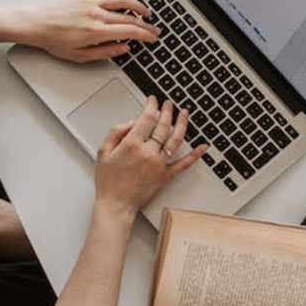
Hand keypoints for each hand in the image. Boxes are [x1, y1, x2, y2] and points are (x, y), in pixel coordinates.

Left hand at [21, 0, 159, 62]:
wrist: (36, 24)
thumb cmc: (54, 41)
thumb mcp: (80, 56)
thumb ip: (104, 53)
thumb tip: (123, 49)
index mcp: (97, 32)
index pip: (129, 31)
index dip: (145, 35)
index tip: (152, 38)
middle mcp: (96, 15)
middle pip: (129, 17)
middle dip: (145, 24)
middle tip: (153, 29)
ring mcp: (91, 3)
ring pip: (122, 0)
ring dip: (137, 5)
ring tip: (145, 12)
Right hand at [94, 96, 208, 219]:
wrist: (116, 205)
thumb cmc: (108, 181)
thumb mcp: (103, 152)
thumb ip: (116, 132)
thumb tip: (132, 122)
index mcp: (132, 144)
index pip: (147, 118)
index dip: (152, 105)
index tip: (152, 100)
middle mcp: (148, 152)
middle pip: (163, 125)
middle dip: (167, 111)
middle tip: (168, 104)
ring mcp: (159, 164)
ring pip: (176, 139)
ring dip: (182, 124)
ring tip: (184, 114)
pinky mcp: (165, 176)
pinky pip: (183, 164)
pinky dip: (195, 155)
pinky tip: (202, 146)